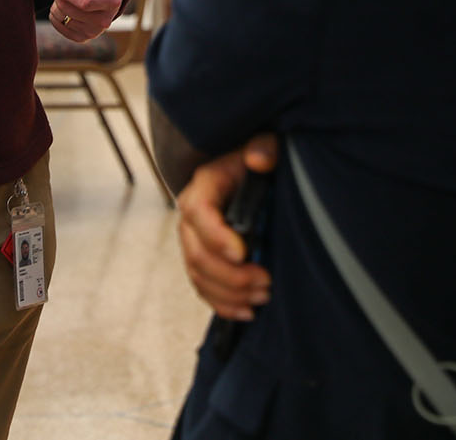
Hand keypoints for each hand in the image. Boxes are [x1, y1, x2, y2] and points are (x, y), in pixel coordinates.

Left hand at [45, 0, 124, 41]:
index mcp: (112, 0)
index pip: (84, 1)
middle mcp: (105, 20)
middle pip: (69, 9)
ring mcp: (94, 31)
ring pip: (63, 18)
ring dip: (57, 3)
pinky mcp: (84, 37)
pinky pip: (60, 27)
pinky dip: (56, 15)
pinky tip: (63, 4)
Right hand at [176, 134, 276, 319]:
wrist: (248, 172)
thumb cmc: (256, 158)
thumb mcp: (262, 144)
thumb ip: (262, 148)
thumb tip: (260, 160)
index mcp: (204, 185)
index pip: (199, 212)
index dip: (216, 236)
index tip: (244, 253)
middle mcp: (191, 215)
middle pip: (197, 252)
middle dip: (230, 275)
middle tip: (265, 282)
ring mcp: (194, 239)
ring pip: (198, 275)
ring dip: (229, 293)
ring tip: (262, 297)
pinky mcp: (203, 258)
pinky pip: (203, 287)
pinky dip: (222, 304)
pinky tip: (247, 312)